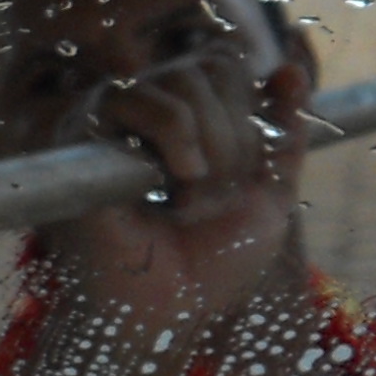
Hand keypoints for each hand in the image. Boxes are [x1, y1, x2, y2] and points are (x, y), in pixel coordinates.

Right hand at [52, 37, 314, 339]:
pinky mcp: (84, 134)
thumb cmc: (208, 264)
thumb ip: (283, 135)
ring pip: (182, 80)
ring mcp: (112, 116)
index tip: (238, 179)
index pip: (227, 65)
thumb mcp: (267, 196)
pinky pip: (139, 98)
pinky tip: (167, 184)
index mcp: (185, 114)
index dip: (248, 118)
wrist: (164, 311)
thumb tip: (291, 69)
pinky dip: (174, 139)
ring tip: (185, 198)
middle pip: (212, 66)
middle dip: (233, 141)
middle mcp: (145, 105)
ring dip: (208, 150)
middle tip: (209, 198)